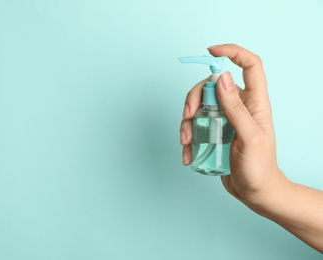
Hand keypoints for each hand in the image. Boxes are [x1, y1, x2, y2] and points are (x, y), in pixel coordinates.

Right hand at [180, 44, 288, 208]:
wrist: (254, 192)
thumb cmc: (259, 167)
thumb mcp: (249, 137)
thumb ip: (236, 108)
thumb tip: (222, 78)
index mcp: (255, 102)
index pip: (249, 65)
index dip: (232, 52)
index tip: (210, 51)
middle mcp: (238, 106)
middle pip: (211, 85)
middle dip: (194, 98)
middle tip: (187, 116)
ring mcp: (224, 118)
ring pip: (199, 106)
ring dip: (187, 122)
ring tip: (187, 143)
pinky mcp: (214, 132)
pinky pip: (195, 125)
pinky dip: (187, 137)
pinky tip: (188, 153)